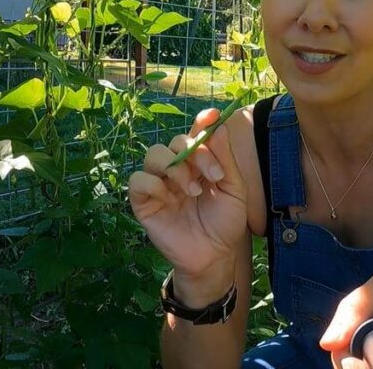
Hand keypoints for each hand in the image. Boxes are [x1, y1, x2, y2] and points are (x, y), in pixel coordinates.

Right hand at [128, 108, 247, 278]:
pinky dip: (153, 183)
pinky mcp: (143, 202)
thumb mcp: (234, 189)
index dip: (202, 122)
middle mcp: (177, 168)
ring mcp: (159, 184)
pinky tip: (170, 197)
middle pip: (175, 141)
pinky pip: (138, 180)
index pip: (196, 134)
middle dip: (196, 152)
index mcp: (199, 162)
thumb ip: (225, 159)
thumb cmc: (226, 222)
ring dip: (175, 167)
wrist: (215, 255)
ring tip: (193, 190)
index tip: (213, 116)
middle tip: (214, 175)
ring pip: (154, 155)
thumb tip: (218, 125)